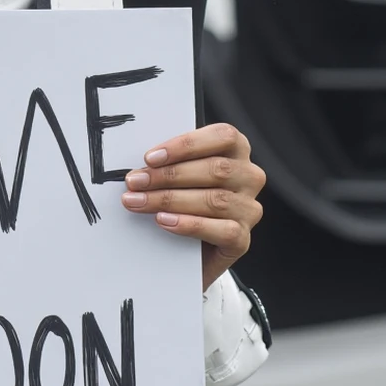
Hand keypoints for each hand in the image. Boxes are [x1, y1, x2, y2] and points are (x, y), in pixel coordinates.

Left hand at [120, 122, 264, 291]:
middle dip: (169, 175)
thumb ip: (171, 162)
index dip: (186, 145)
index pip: (222, 136)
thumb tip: (143, 164)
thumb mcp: (179, 174)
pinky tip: (165, 221)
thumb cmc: (183, 200)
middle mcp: (249, 177)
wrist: (188, 249)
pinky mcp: (242, 239)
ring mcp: (249, 209)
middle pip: (216, 169)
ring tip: (139, 202)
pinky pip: (222, 230)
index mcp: (237, 151)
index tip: (151, 157)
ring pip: (216, 200)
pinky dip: (189, 224)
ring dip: (170, 199)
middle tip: (136, 182)